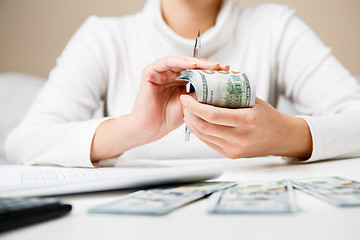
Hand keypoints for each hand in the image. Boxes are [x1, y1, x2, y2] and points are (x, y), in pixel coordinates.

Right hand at [91, 56, 228, 161]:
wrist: (150, 129)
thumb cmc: (168, 119)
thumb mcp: (191, 106)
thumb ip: (201, 95)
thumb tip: (219, 86)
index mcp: (180, 82)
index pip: (197, 72)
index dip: (211, 71)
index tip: (226, 72)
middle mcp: (170, 75)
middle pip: (191, 65)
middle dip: (207, 65)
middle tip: (221, 67)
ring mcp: (160, 73)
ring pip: (181, 61)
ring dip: (196, 62)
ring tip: (210, 65)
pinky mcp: (150, 72)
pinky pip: (167, 62)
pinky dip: (180, 62)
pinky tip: (193, 65)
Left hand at [181, 95, 312, 159]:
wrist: (281, 137)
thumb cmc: (267, 116)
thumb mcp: (252, 100)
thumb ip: (232, 93)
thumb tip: (210, 80)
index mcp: (246, 120)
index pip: (212, 115)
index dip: (194, 106)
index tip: (187, 98)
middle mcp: (239, 137)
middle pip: (204, 127)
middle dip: (189, 114)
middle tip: (184, 103)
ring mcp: (234, 148)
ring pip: (203, 135)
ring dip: (192, 122)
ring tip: (188, 111)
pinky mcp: (230, 154)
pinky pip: (208, 142)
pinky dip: (199, 131)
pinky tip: (197, 122)